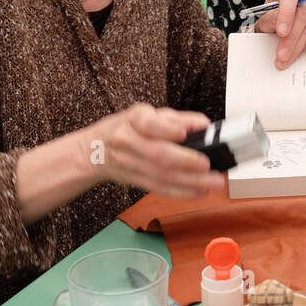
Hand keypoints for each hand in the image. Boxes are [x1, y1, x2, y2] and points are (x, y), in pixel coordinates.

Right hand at [85, 103, 223, 198]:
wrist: (95, 149)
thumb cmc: (126, 127)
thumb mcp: (148, 113)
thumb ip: (177, 119)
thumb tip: (203, 124)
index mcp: (133, 119)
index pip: (149, 123)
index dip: (167, 129)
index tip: (184, 133)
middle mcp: (128, 141)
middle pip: (157, 154)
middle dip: (185, 161)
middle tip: (207, 164)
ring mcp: (128, 163)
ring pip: (160, 175)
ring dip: (189, 181)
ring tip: (210, 182)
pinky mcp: (133, 180)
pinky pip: (158, 187)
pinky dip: (180, 192)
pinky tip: (198, 191)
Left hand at [254, 0, 305, 68]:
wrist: (278, 22)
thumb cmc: (271, 17)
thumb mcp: (264, 17)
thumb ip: (270, 19)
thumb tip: (282, 28)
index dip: (286, 14)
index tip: (281, 32)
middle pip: (302, 13)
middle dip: (291, 38)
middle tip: (282, 55)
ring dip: (300, 44)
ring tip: (287, 58)